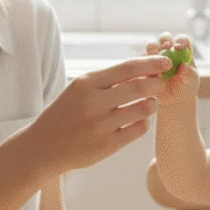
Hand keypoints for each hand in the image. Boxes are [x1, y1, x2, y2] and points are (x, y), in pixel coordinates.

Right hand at [26, 55, 171, 173]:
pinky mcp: (107, 145)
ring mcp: (101, 125)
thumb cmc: (64, 114)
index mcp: (85, 83)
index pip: (127, 68)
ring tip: (150, 103)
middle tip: (160, 84)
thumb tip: (143, 67)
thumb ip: (107, 80)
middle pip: (140, 86)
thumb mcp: (78, 90)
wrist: (43, 147)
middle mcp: (93, 103)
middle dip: (157, 83)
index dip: (151, 63)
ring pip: (143, 109)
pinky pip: (138, 129)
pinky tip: (137, 120)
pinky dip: (143, 122)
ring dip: (153, 104)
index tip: (166, 62)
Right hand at [146, 32, 198, 105]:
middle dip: (165, 40)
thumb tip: (184, 65)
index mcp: (182, 51)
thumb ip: (188, 72)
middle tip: (166, 47)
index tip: (180, 47)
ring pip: (151, 46)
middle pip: (165, 38)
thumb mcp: (191, 81)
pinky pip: (141, 60)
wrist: (174, 102)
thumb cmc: (186, 88)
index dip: (181, 40)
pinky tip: (149, 71)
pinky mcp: (145, 66)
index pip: (182, 39)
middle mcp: (168, 51)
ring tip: (156, 59)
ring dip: (153, 48)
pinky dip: (145, 63)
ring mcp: (155, 57)